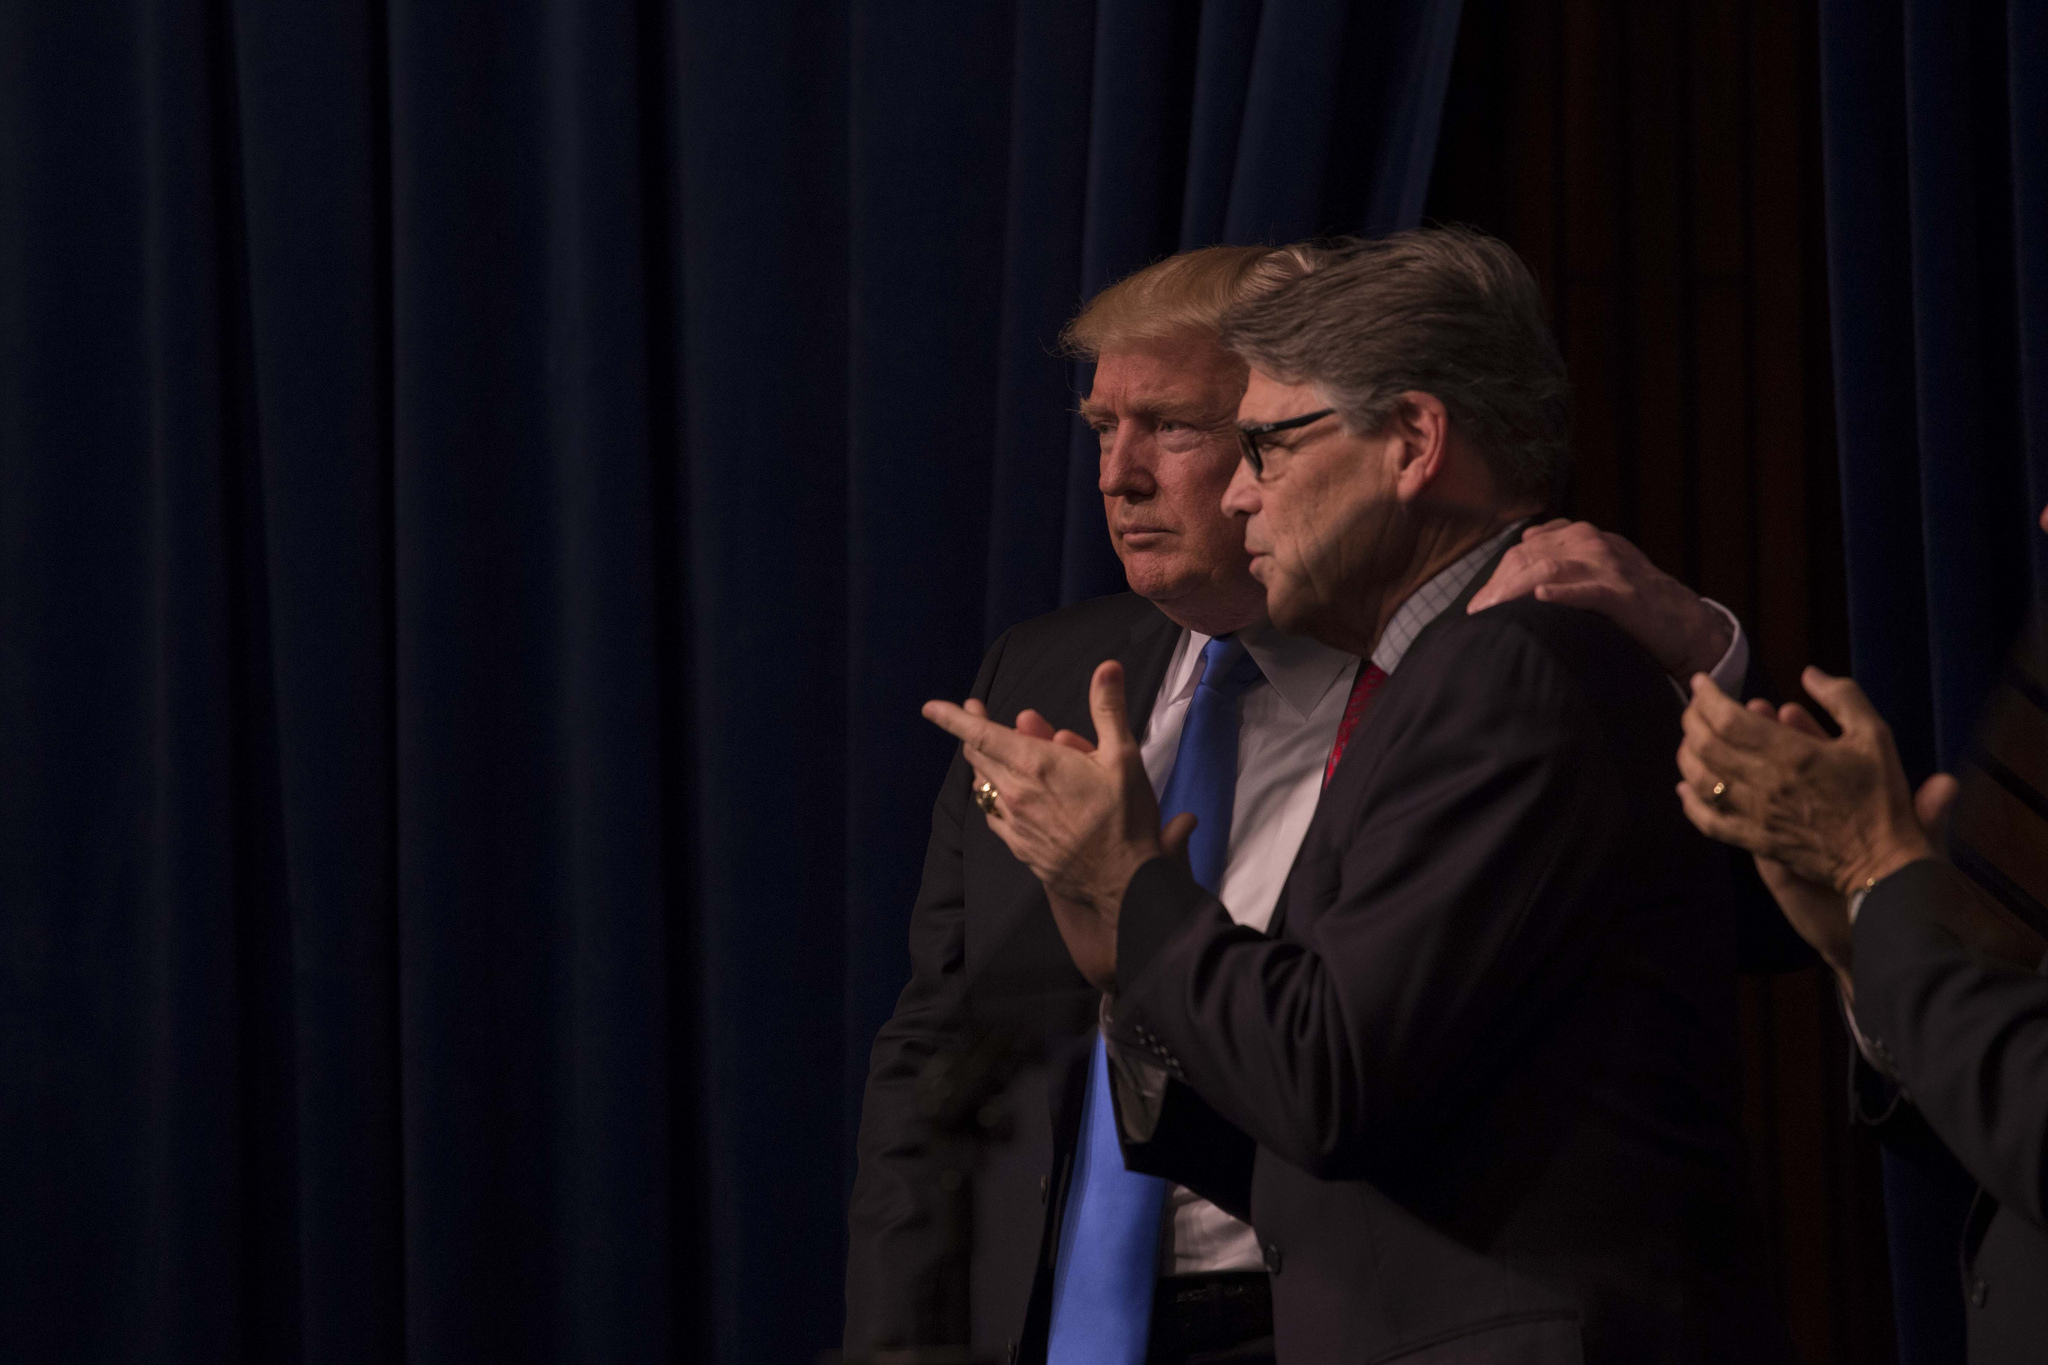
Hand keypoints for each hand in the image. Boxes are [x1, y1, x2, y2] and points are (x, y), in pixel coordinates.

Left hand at [922, 662, 1192, 989]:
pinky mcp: (1018, 846)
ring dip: (985, 763)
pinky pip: (994, 813)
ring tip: (994, 750)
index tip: (930, 708)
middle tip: (976, 714)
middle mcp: (1015, 793)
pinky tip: (1006, 793)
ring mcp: (1013, 823)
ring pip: (984, 785)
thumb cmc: (1125, 818)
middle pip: (978, 756)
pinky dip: (995, 795)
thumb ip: (1108, 708)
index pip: (980, 734)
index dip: (953, 718)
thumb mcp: (1123, 757)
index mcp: (1034, 764)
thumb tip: (1106, 666)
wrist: (1121, 882)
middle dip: (973, 732)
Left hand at [1468, 519, 1732, 678]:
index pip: (1524, 550)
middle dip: (1498, 586)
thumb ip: (1563, 553)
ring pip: (1549, 569)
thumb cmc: (1632, 600)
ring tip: (1492, 611)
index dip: (1498, 576)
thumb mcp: (1596, 568)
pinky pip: (1588, 590)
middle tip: (1477, 615)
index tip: (1479, 604)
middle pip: (1529, 557)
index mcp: (1582, 536)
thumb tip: (1525, 541)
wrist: (1683, 623)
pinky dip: (1563, 594)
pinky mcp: (1624, 594)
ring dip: (1514, 590)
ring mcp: (1609, 567)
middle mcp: (1592, 544)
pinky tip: (1541, 598)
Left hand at [1675, 668, 1933, 895]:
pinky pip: (1708, 820)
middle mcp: (1766, 784)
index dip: (1708, 697)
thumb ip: (1842, 697)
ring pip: (1700, 779)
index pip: (1729, 719)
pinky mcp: (1753, 840)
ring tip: (1690, 737)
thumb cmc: (1880, 796)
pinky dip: (1689, 801)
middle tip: (1695, 705)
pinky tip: (1685, 786)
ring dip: (1687, 754)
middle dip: (1693, 719)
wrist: (1883, 861)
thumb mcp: (1874, 735)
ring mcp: (1755, 815)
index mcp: (1793, 754)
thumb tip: (1808, 673)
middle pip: (1707, 745)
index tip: (1702, 682)